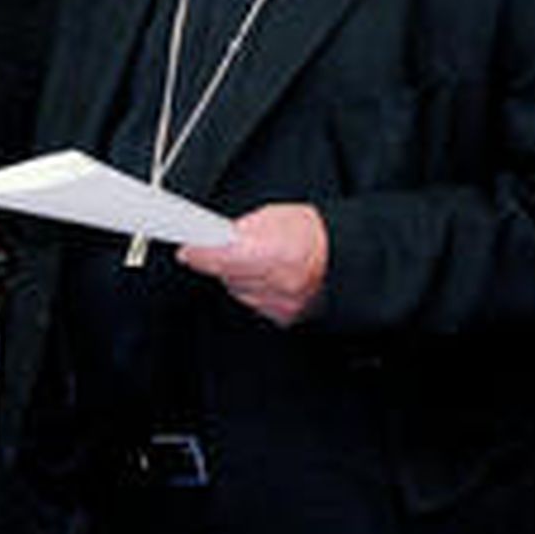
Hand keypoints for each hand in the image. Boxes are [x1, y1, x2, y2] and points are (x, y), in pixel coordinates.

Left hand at [176, 202, 327, 325]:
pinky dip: (256, 290)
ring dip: (240, 276)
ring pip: (239, 291)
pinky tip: (269, 277)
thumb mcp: (275, 216)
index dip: (200, 254)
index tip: (187, 251)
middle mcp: (277, 283)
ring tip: (259, 260)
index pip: (222, 257)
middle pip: (227, 276)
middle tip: (232, 247)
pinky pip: (254, 303)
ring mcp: (282, 304)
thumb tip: (216, 236)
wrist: (347, 259)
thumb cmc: (315, 234)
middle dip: (223, 261)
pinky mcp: (284, 317)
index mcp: (274, 252)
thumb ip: (243, 228)